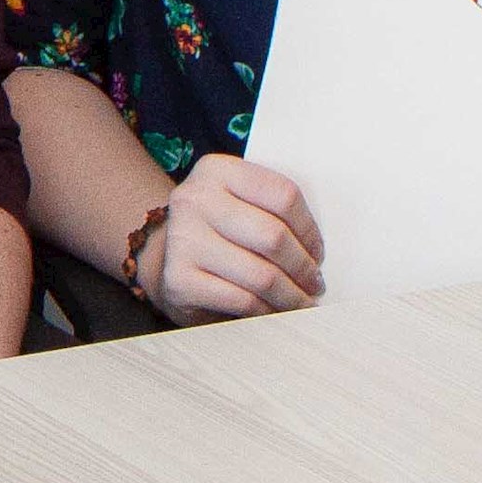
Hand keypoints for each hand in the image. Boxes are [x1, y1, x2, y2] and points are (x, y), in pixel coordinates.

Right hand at [138, 152, 323, 324]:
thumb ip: (272, 212)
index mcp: (216, 170)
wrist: (164, 257)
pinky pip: (242, 301)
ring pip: (261, 275)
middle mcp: (195, 199)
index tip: (317, 252)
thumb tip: (317, 251)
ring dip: (291, 296)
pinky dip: (267, 312)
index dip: (309, 229)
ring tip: (302, 302)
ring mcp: (184, 240)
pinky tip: (274, 311)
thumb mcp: (238, 203)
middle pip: (273, 236)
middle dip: (303, 267)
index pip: (283, 194)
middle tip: (314, 283)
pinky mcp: (180, 279)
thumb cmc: (217, 231)